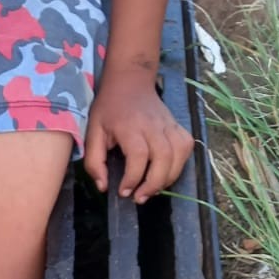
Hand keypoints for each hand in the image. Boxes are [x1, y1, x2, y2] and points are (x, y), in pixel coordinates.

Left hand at [84, 64, 194, 202]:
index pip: (138, 155)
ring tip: (152, 189)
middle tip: (140, 198)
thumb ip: (94, 161)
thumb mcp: (92, 131)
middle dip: (153, 184)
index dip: (133, 178)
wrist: (130, 80)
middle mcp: (153, 125)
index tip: (124, 192)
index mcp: (130, 126)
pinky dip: (180, 164)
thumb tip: (103, 187)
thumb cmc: (109, 108)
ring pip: (178, 154)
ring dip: (168, 178)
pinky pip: (186, 147)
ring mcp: (169, 125)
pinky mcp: (177, 126)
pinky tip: (166, 172)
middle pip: (163, 157)